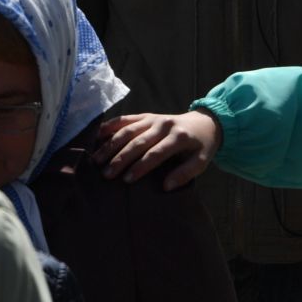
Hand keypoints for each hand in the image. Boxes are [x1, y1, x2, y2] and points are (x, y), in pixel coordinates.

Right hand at [93, 111, 220, 187]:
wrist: (204, 122)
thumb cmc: (201, 147)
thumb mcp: (202, 162)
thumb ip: (185, 174)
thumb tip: (166, 186)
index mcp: (178, 137)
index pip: (155, 153)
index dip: (141, 166)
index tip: (127, 180)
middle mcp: (163, 125)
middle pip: (138, 142)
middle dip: (121, 158)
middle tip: (107, 174)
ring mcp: (153, 118)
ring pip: (128, 130)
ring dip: (111, 145)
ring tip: (97, 160)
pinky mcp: (146, 115)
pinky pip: (125, 119)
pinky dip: (110, 126)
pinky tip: (97, 136)